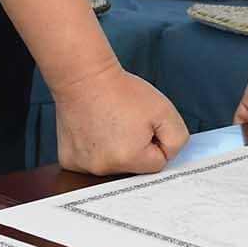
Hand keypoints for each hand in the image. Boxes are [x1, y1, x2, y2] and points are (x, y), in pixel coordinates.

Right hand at [54, 65, 188, 175]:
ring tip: (110, 123)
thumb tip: (171, 154)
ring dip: (116, 148)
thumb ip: (177, 139)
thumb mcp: (165, 111)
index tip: (146, 125)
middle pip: (135, 166)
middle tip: (128, 122)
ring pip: (114, 164)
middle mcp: (104, 168)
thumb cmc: (121, 91)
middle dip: (137, 147)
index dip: (156, 140)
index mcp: (130, 158)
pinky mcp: (70, 160)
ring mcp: (84, 166)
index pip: (158, 162)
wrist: (84, 78)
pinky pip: (93, 161)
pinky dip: (96, 148)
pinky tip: (94, 129)